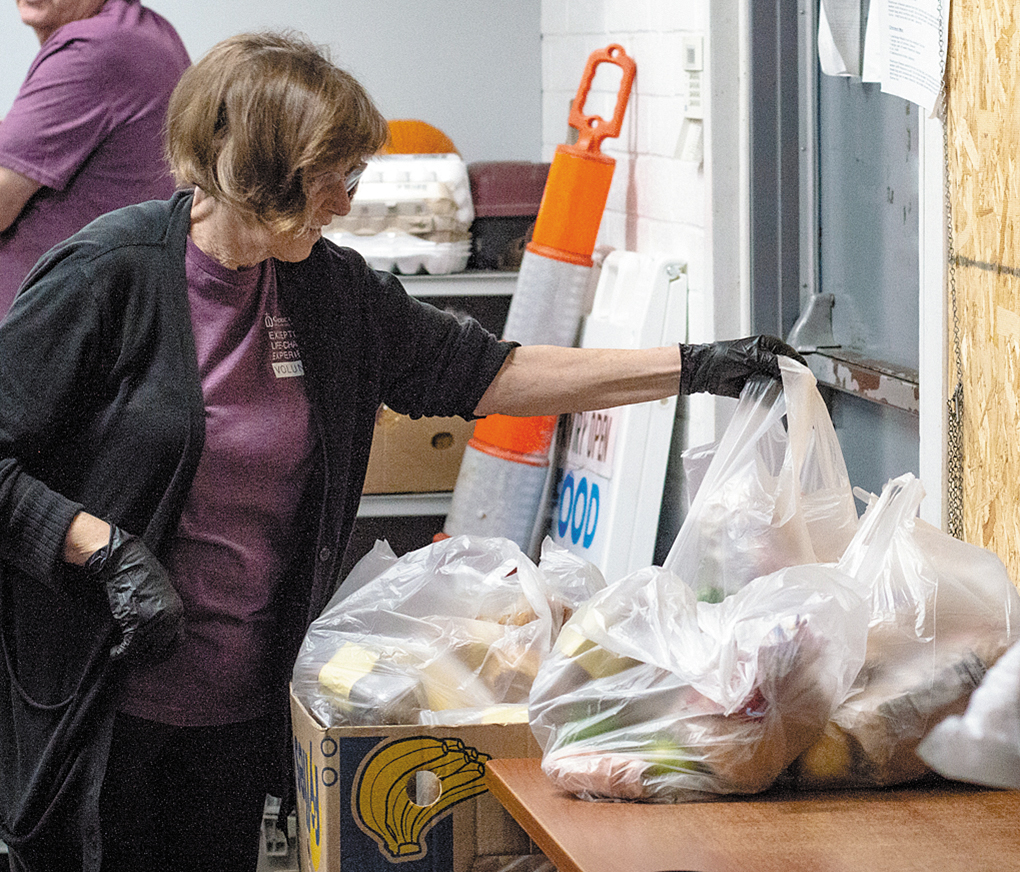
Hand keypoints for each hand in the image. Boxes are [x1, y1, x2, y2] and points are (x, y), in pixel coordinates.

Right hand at [91, 526, 183, 661]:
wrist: (127, 563)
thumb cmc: (143, 573)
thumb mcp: (164, 591)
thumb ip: (166, 609)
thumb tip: (162, 624)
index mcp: (178, 611)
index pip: (177, 640)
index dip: (166, 649)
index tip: (156, 654)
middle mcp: (168, 619)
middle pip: (161, 649)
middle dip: (149, 656)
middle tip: (137, 659)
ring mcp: (152, 622)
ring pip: (144, 650)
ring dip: (132, 656)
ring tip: (123, 655)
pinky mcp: (133, 623)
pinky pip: (128, 647)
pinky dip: (120, 654)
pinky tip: (114, 653)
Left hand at [678, 335, 806, 397]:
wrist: (705, 371)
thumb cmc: (724, 357)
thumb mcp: (752, 356)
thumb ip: (772, 362)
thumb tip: (789, 369)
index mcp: (769, 346)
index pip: (791, 356)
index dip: (799, 367)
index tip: (806, 378)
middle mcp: (768, 359)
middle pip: (788, 372)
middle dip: (793, 381)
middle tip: (798, 390)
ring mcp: (763, 374)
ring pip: (780, 384)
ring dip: (783, 391)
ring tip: (788, 397)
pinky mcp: (756, 387)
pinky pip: (769, 394)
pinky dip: (772, 399)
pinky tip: (775, 402)